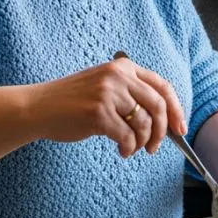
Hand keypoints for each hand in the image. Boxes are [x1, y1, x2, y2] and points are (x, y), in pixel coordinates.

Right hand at [31, 57, 184, 157]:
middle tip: (154, 147)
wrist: (37, 107)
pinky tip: (121, 150)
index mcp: (122, 67)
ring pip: (143, 123)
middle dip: (161, 131)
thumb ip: (131, 95)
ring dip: (142, 143)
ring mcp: (108, 93)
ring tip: (131, 149)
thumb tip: (162, 122)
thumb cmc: (71, 102)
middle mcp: (117, 76)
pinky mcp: (98, 113)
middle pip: (157, 105)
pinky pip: (128, 137)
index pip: (162, 86)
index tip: (179, 128)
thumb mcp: (104, 86)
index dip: (175, 109)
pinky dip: (129, 148)